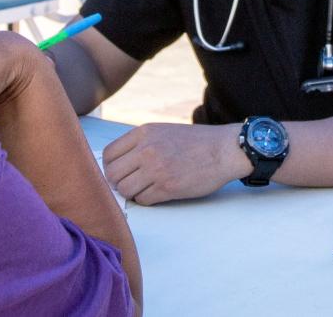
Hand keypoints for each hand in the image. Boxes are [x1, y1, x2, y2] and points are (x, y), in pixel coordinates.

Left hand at [102, 123, 251, 204]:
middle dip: (117, 182)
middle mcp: (147, 150)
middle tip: (129, 184)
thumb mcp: (162, 131)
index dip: (109, 167)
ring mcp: (157, 169)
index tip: (118, 172)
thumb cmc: (195, 142)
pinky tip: (157, 193)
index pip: (108, 154)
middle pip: (112, 174)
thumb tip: (118, 163)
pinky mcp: (168, 187)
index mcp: (143, 133)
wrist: (224, 150)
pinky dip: (146, 199)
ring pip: (125, 189)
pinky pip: (143, 199)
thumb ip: (140, 143)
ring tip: (144, 188)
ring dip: (132, 193)